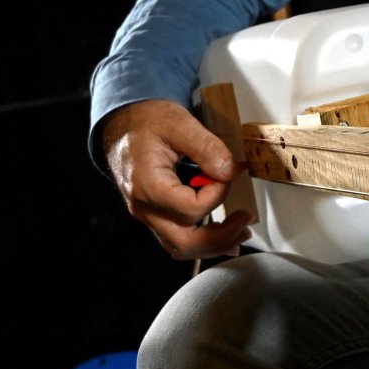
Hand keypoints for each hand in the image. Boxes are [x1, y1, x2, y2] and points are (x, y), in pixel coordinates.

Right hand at [101, 98, 253, 259]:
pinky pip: (177, 237)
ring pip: (180, 247)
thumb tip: (231, 171)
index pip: (191, 208)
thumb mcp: (179, 122)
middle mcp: (144, 207)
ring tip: (240, 231)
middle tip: (245, 219)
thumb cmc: (147, 121)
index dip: (218, 193)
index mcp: (148, 184)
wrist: (123, 124)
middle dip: (221, 236)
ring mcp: (148, 214)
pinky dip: (201, 240)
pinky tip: (222, 233)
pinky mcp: (155, 213)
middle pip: (184, 242)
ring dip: (213, 244)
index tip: (230, 172)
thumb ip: (207, 147)